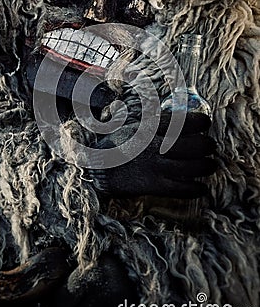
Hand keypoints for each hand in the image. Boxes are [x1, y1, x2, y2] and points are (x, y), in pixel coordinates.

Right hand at [87, 112, 216, 198]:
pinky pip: (179, 189)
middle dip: (206, 145)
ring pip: (189, 167)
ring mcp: (152, 166)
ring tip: (212, 165)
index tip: (206, 123)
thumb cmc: (116, 143)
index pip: (179, 121)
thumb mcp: (133, 125)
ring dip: (206, 166)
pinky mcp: (150, 185)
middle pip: (190, 145)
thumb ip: (154, 122)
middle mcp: (152, 145)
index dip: (198, 121)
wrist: (94, 166)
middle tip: (211, 146)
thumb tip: (178, 118)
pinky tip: (202, 187)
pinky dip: (194, 189)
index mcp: (147, 127)